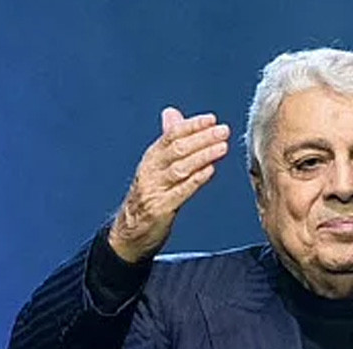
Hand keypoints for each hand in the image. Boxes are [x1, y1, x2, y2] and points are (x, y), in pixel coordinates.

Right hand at [108, 107, 229, 262]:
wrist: (129, 232)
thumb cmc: (148, 195)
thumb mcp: (155, 165)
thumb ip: (167, 140)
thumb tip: (172, 112)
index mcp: (151, 158)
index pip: (171, 135)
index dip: (192, 126)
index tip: (212, 119)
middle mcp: (151, 170)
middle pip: (177, 149)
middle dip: (202, 138)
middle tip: (223, 130)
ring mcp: (154, 189)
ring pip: (180, 168)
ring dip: (203, 156)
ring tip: (222, 147)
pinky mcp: (160, 208)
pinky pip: (180, 192)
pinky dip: (195, 180)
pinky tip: (210, 171)